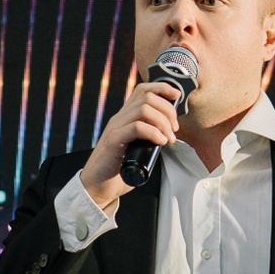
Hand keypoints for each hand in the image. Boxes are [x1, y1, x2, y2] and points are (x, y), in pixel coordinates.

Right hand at [79, 81, 181, 212]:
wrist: (97, 185)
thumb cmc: (117, 169)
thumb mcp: (136, 147)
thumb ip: (148, 138)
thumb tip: (169, 135)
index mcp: (125, 117)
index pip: (142, 90)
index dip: (162, 88)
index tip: (177, 97)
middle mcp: (119, 118)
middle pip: (147, 98)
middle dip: (168, 110)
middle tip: (174, 130)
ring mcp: (115, 128)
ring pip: (144, 109)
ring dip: (163, 122)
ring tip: (169, 139)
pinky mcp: (113, 141)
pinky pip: (137, 128)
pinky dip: (153, 133)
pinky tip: (160, 142)